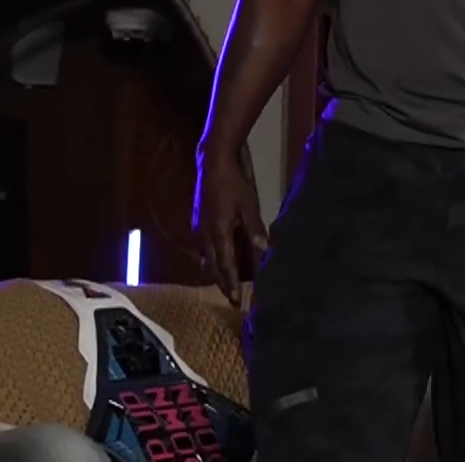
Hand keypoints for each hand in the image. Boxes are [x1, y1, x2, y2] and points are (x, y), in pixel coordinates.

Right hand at [192, 145, 267, 305]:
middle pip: (213, 266)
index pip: (225, 264)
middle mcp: (205, 235)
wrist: (212, 164)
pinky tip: (217, 263)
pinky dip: (211, 260)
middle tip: (232, 300)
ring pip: (207, 258)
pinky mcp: (199, 223)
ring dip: (216, 274)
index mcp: (218, 232)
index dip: (231, 283)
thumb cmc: (234, 183)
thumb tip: (265, 250)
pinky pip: (204, 248)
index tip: (236, 300)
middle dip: (222, 284)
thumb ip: (254, 228)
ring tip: (225, 286)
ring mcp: (200, 229)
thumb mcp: (249, 205)